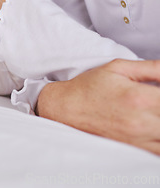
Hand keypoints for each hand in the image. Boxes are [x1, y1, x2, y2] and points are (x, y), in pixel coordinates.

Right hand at [37, 59, 159, 154]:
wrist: (67, 108)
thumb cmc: (91, 86)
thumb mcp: (118, 67)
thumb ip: (151, 67)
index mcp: (139, 97)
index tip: (158, 93)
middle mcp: (142, 122)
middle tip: (156, 100)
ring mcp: (140, 139)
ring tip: (154, 111)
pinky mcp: (137, 150)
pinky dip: (159, 138)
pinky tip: (153, 125)